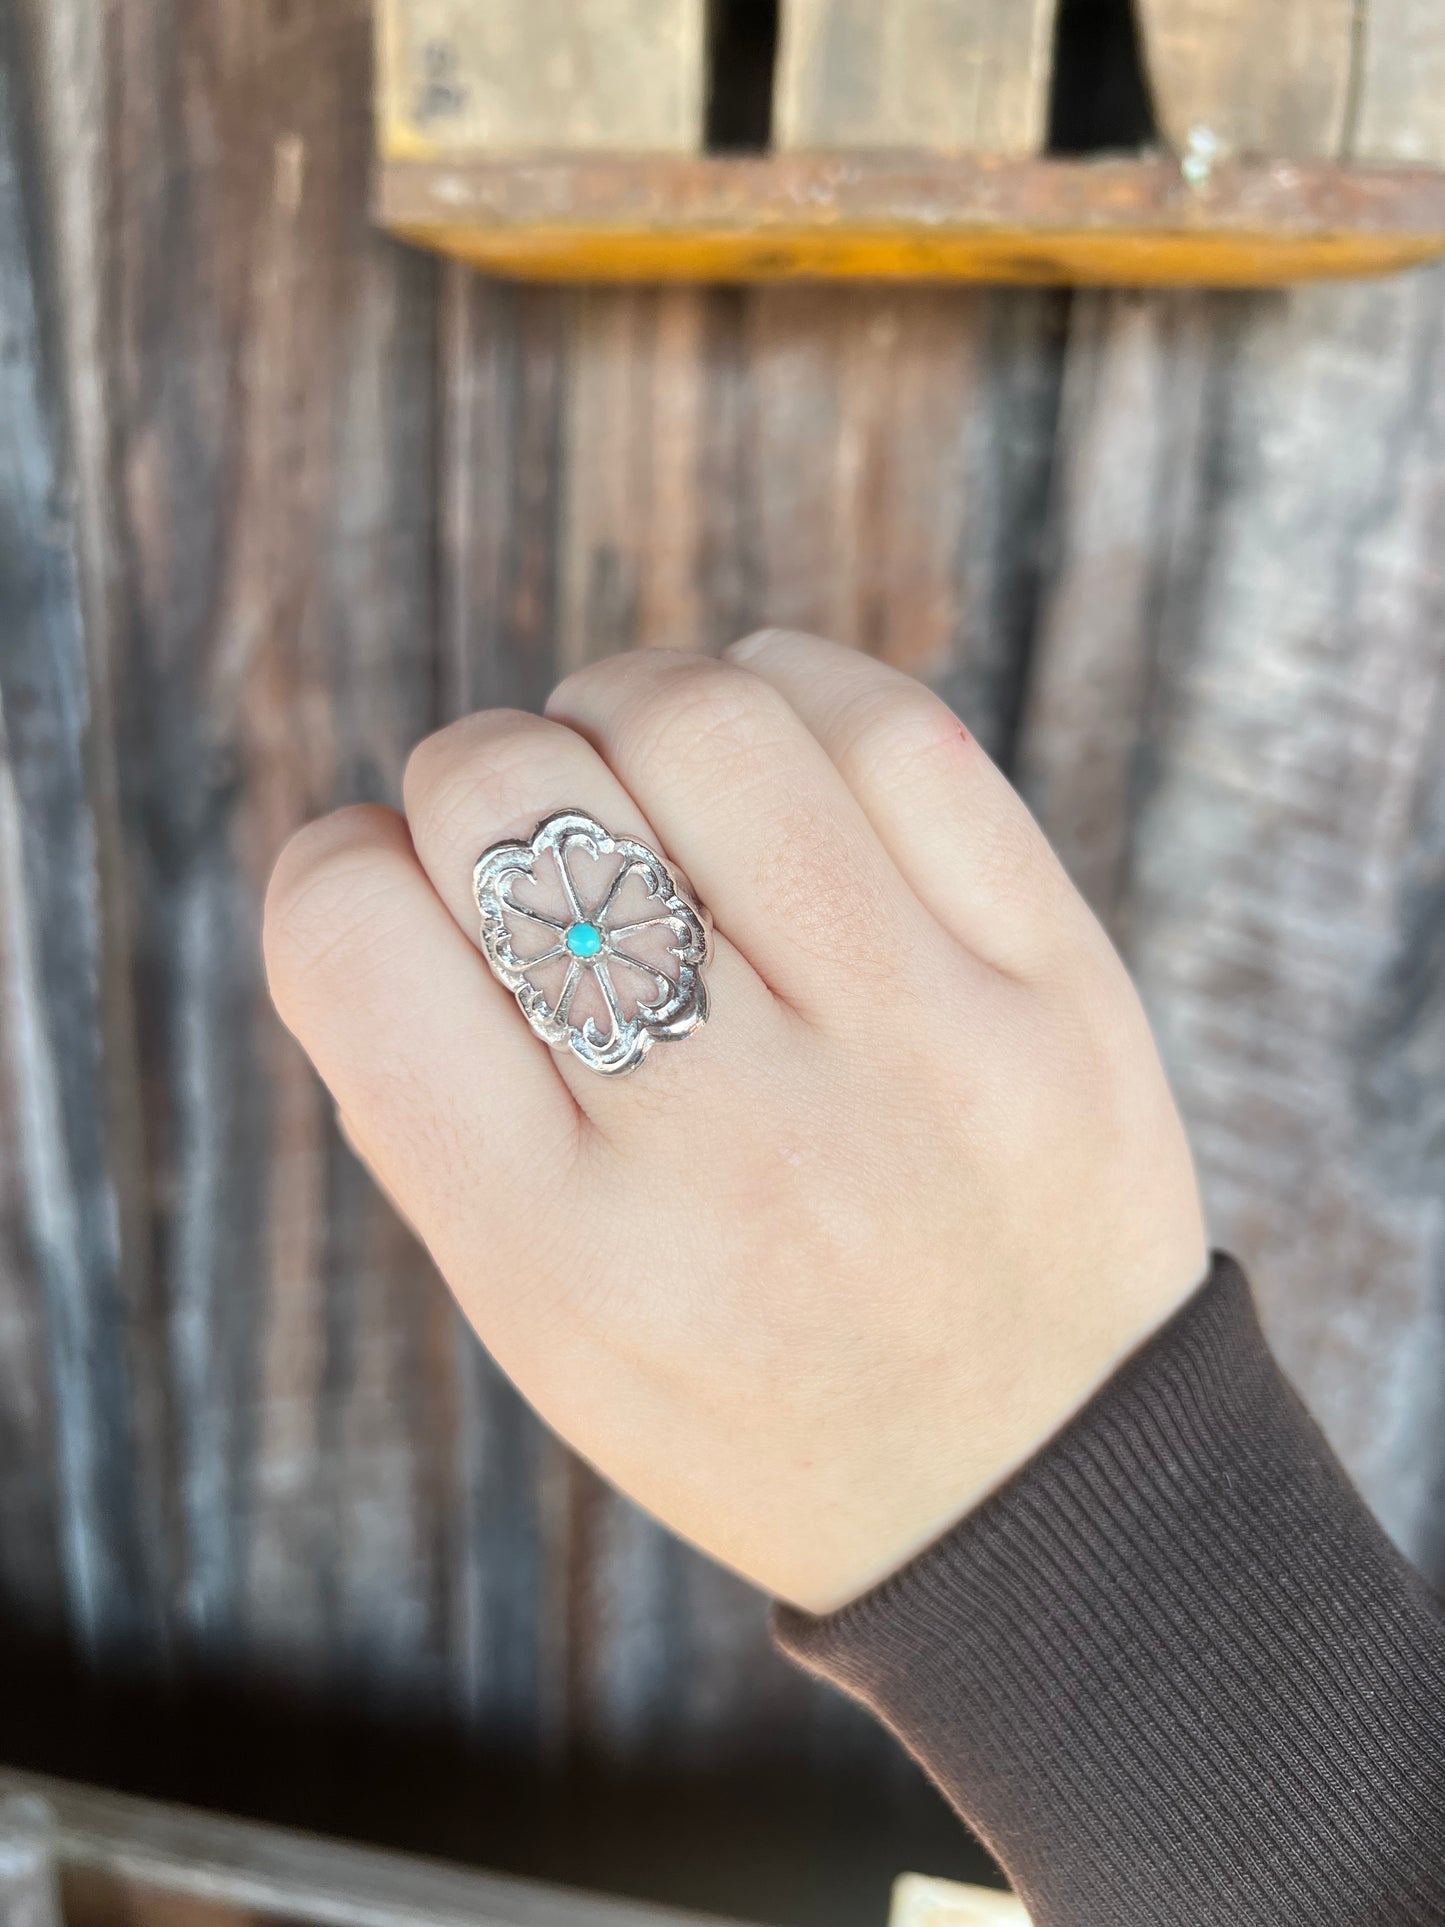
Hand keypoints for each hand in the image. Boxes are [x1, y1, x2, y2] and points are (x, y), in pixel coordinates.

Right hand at [264, 634, 1206, 1612]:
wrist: (1049, 1494)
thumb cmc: (754, 1390)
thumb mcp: (544, 1327)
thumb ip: (433, 1107)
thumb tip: (382, 855)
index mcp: (560, 1253)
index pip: (350, 931)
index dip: (342, 870)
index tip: (404, 900)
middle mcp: (734, 1143)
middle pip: (510, 796)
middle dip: (479, 779)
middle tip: (539, 844)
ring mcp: (916, 1049)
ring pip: (694, 720)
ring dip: (628, 710)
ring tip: (655, 788)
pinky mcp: (1055, 981)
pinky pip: (885, 726)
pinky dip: (789, 695)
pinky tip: (780, 774)